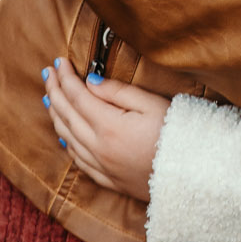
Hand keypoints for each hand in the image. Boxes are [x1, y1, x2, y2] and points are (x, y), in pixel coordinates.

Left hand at [43, 50, 168, 200]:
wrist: (192, 177)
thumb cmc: (177, 135)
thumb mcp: (152, 104)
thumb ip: (118, 92)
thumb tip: (91, 81)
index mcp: (109, 125)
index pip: (77, 96)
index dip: (65, 77)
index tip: (58, 62)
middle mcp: (98, 147)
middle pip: (66, 115)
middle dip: (54, 92)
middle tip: (48, 74)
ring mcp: (101, 165)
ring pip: (67, 138)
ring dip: (56, 116)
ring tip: (50, 99)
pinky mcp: (108, 179)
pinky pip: (78, 159)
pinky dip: (67, 143)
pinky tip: (64, 136)